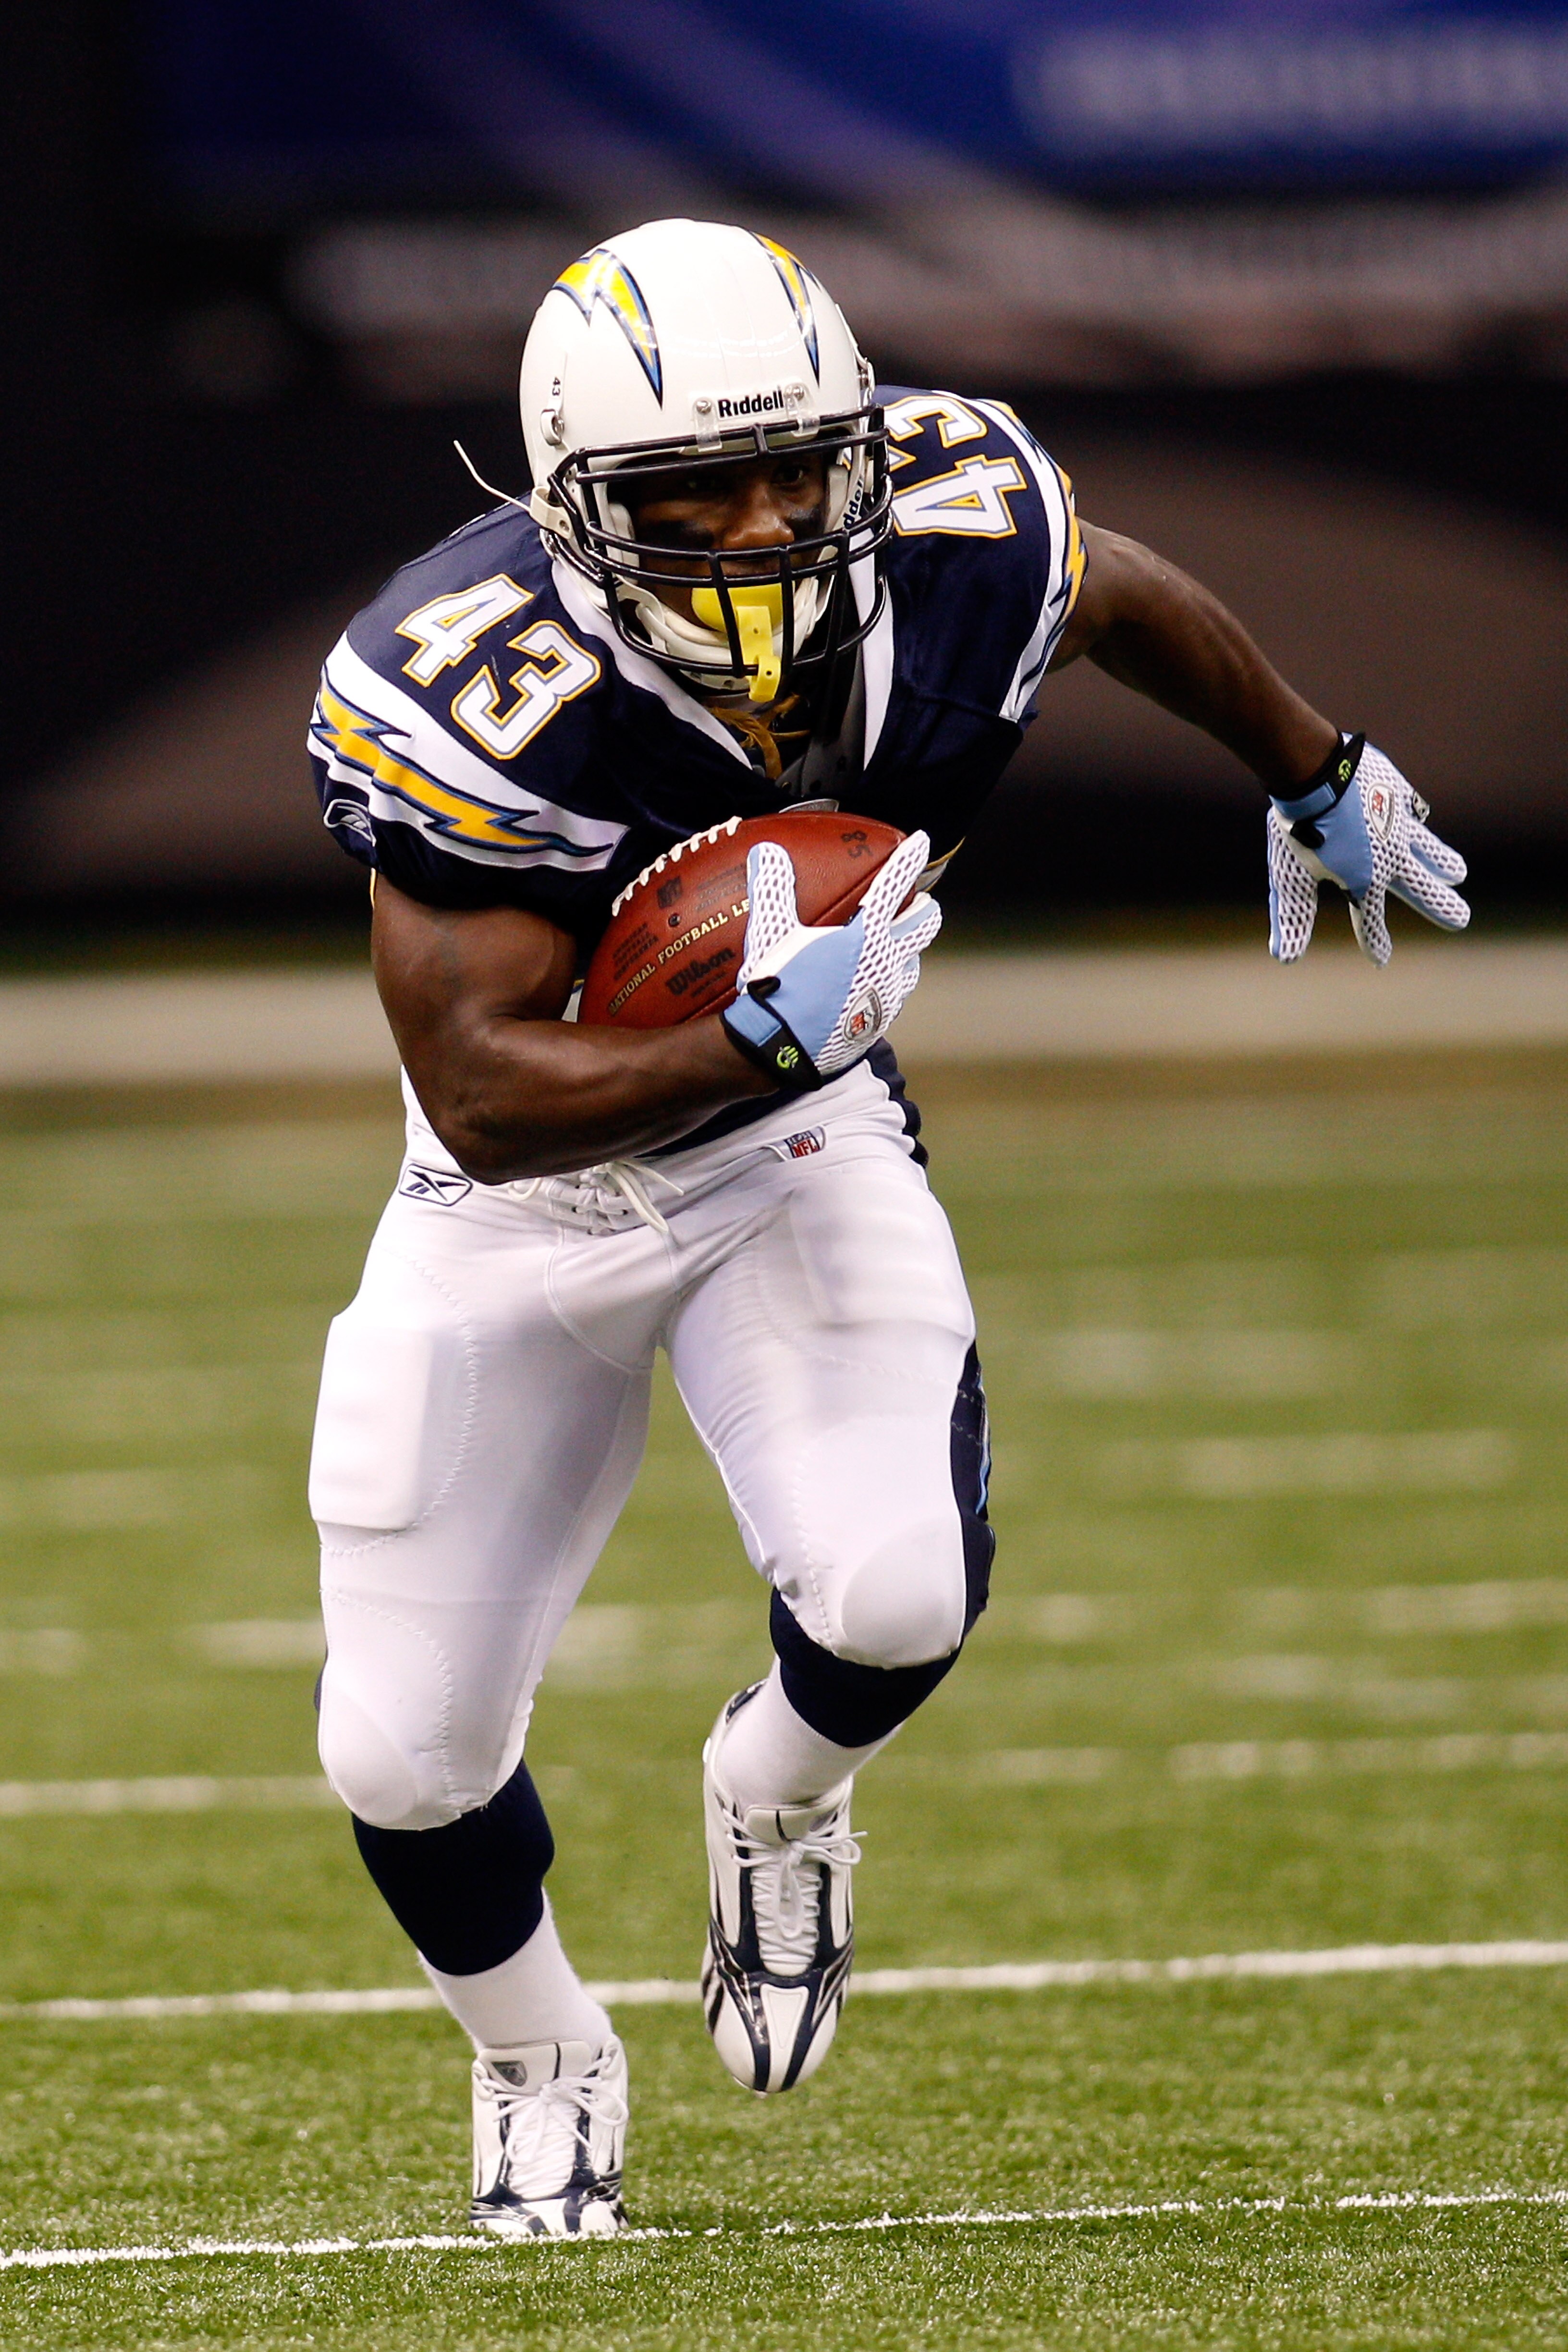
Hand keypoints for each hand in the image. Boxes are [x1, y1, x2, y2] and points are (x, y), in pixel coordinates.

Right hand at [721, 831, 941, 1088]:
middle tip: (922, 901)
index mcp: (865, 934)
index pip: (893, 885)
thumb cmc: (778, 985)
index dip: (908, 859)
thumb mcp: (770, 933)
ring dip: (909, 951)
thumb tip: (768, 850)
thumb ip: (773, 888)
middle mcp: (886, 962)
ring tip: (900, 947)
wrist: (783, 1047)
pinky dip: (890, 983)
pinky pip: (895, 997)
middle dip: (926, 909)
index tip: (920, 840)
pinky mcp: (878, 1023)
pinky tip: (877, 986)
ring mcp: (887, 995)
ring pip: (913, 965)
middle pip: (923, 926)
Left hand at [1267, 736, 1469, 966]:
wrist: (1314, 772)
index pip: (1370, 920)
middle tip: (1460, 920)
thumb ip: (1293, 917)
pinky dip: (1415, 816)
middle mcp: (1389, 857)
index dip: (1374, 942)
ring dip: (1443, 862)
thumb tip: (1285, 959)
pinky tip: (1418, 817)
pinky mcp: (1398, 793)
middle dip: (1441, 907)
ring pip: (1430, 849)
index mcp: (1363, 881)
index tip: (1380, 959)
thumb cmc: (1298, 829)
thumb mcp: (1290, 877)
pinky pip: (1413, 809)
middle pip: (1423, 890)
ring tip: (1456, 873)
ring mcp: (1399, 824)